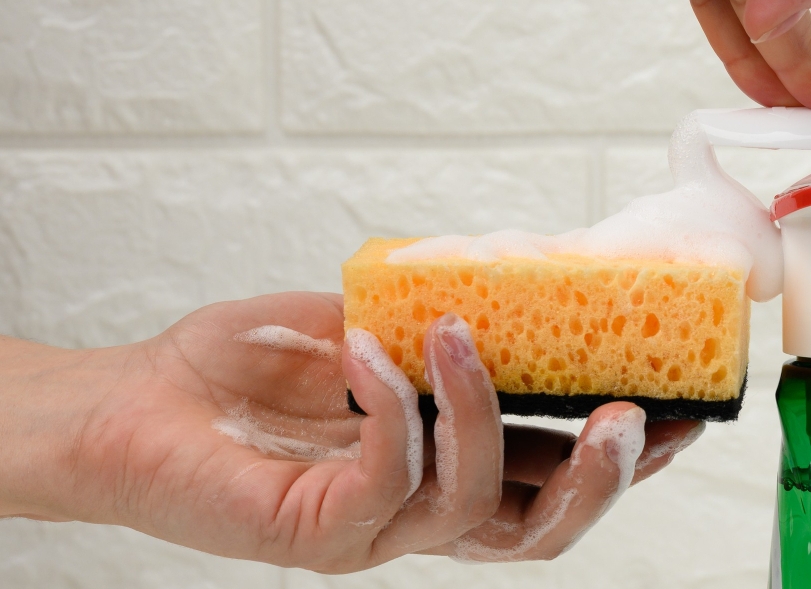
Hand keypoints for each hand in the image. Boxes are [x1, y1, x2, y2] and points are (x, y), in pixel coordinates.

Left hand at [0, 294, 702, 569]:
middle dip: (596, 480)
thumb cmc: (243, 366)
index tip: (675, 405)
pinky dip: (393, 406)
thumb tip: (504, 277)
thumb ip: (425, 316)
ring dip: (485, 416)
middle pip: (536, 531)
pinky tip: (370, 346)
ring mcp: (370, 531)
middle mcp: (417, 511)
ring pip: (474, 512)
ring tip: (462, 336)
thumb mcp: (357, 323)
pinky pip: (385, 479)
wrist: (135, 402)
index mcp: (439, 465)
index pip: (547, 477)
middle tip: (626, 416)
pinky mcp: (316, 533)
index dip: (616, 455)